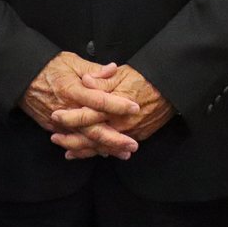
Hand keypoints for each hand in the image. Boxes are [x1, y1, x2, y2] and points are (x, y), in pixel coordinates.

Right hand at [20, 52, 139, 158]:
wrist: (21, 77)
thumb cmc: (48, 66)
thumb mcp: (71, 61)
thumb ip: (94, 69)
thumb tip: (114, 69)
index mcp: (72, 89)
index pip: (99, 100)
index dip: (118, 105)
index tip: (135, 108)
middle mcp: (66, 108)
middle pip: (92, 128)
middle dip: (114, 139)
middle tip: (133, 145)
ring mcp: (57, 121)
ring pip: (84, 140)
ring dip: (104, 148)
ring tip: (123, 153)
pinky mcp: (52, 127)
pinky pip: (72, 141)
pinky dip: (88, 149)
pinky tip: (102, 152)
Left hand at [53, 66, 175, 157]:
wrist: (172, 88)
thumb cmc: (146, 78)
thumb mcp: (122, 73)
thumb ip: (101, 79)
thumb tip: (84, 80)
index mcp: (114, 105)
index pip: (87, 115)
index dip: (70, 117)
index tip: (55, 117)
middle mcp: (121, 122)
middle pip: (92, 137)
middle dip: (71, 140)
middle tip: (55, 139)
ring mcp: (130, 132)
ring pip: (103, 146)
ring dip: (84, 150)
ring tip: (68, 152)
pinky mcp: (138, 135)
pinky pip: (116, 147)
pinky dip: (102, 151)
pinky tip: (93, 153)